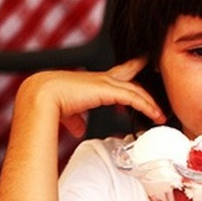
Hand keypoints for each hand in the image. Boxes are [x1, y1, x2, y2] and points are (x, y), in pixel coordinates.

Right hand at [19, 57, 164, 136]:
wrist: (41, 96)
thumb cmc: (50, 102)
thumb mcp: (67, 113)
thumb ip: (76, 120)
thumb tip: (79, 129)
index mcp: (92, 82)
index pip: (116, 74)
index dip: (129, 72)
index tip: (139, 71)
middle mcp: (101, 79)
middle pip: (131, 73)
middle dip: (145, 70)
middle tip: (159, 72)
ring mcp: (105, 82)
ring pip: (136, 89)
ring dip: (150, 103)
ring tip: (160, 115)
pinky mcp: (108, 90)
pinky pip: (133, 98)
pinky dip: (146, 106)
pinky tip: (154, 114)